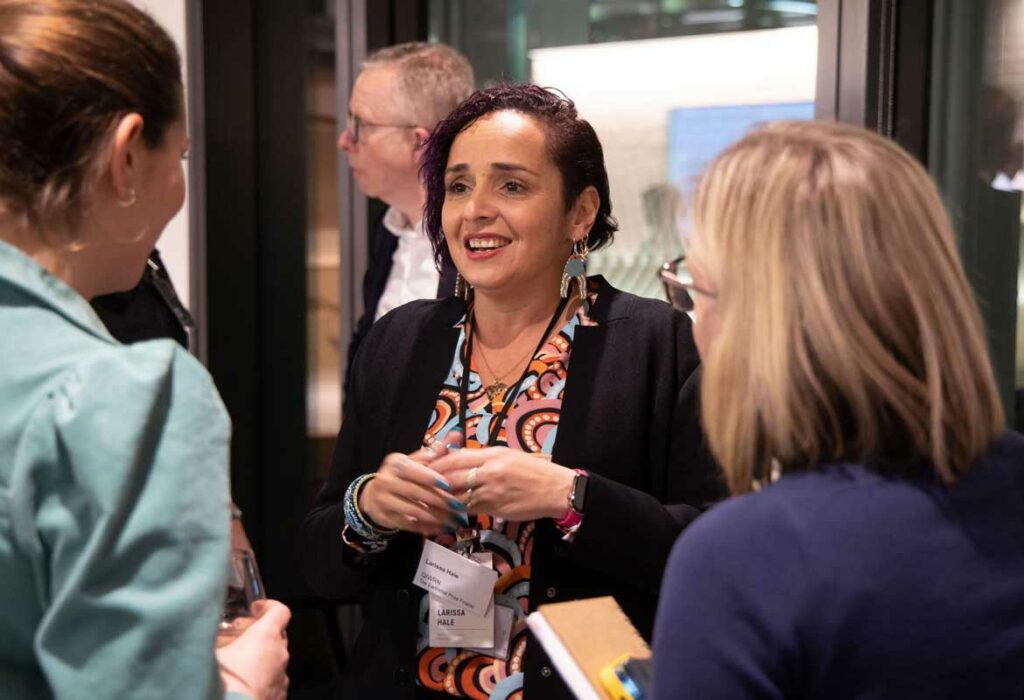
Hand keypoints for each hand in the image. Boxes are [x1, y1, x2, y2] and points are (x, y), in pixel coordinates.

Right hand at [216, 599, 290, 699]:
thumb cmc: (224, 683)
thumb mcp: (209, 654)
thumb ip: (212, 639)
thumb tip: (204, 633)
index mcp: (266, 636)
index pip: (280, 611)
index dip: (267, 606)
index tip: (254, 608)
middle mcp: (279, 653)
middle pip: (276, 633)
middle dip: (258, 631)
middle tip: (237, 635)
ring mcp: (282, 676)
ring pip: (274, 657)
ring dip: (260, 655)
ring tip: (238, 662)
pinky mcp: (280, 694)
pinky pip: (273, 678)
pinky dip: (262, 675)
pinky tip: (244, 682)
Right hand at [359, 430, 468, 535]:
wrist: (375, 495)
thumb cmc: (403, 475)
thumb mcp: (416, 461)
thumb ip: (436, 451)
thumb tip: (457, 434)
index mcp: (395, 463)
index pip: (414, 470)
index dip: (431, 478)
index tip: (449, 486)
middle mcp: (386, 480)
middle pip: (415, 492)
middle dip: (439, 501)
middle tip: (458, 507)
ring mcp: (383, 500)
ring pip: (413, 510)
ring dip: (436, 517)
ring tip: (454, 520)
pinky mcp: (386, 518)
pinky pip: (409, 525)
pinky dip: (427, 527)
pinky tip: (442, 528)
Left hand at [432, 447, 575, 521]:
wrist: (556, 490)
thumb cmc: (534, 471)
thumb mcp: (509, 456)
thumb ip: (485, 457)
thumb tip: (460, 460)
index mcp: (493, 454)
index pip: (456, 457)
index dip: (438, 463)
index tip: (427, 468)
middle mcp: (491, 471)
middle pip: (453, 476)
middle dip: (435, 483)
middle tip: (423, 488)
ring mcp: (493, 491)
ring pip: (459, 495)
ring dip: (444, 500)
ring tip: (432, 502)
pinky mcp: (496, 508)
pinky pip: (472, 509)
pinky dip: (459, 511)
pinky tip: (451, 513)